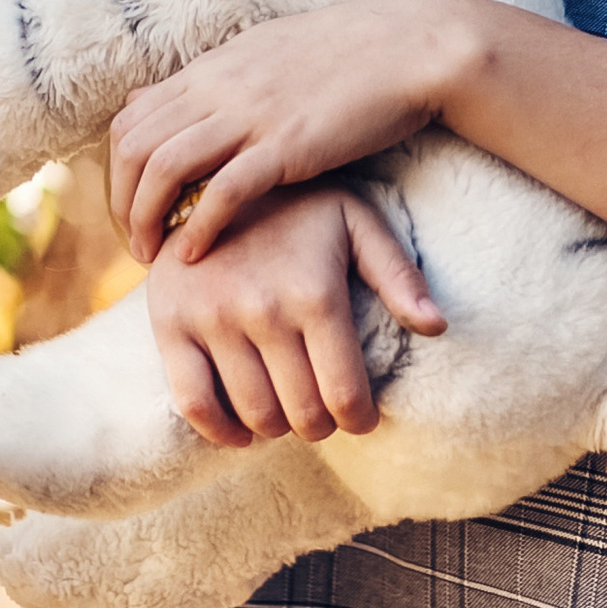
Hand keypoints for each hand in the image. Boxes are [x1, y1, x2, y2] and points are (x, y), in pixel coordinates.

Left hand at [109, 0, 484, 263]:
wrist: (410, 47)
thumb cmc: (349, 55)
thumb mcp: (268, 52)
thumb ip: (219, 79)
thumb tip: (174, 94)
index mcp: (213, 69)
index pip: (131, 119)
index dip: (116, 172)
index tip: (130, 209)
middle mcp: (219, 88)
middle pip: (136, 147)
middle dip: (122, 204)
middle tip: (134, 243)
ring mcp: (251, 115)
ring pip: (165, 167)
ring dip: (147, 219)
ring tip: (151, 255)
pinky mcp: (287, 146)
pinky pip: (224, 191)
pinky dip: (199, 226)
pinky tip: (193, 253)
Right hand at [146, 184, 445, 444]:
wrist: (211, 175)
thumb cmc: (297, 207)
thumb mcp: (356, 221)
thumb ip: (398, 274)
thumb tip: (436, 327)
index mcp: (315, 291)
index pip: (345, 394)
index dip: (359, 420)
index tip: (361, 418)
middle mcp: (263, 310)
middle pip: (302, 414)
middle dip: (322, 425)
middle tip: (324, 414)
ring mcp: (213, 319)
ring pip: (255, 414)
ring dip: (279, 428)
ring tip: (289, 413)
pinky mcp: (170, 324)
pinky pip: (193, 402)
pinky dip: (220, 432)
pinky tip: (241, 431)